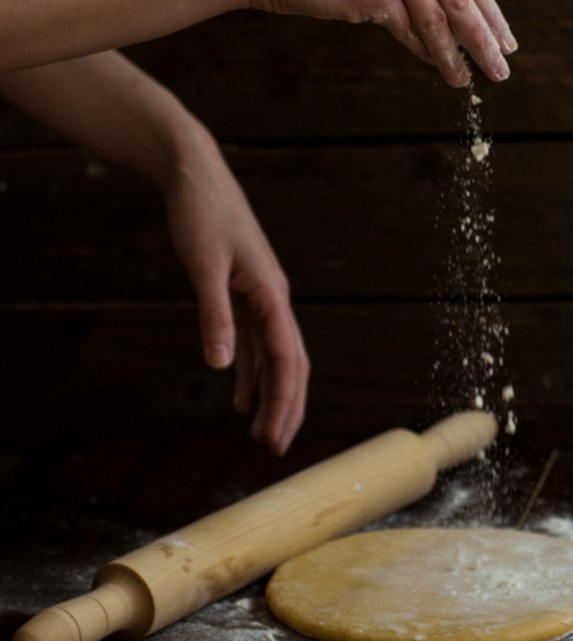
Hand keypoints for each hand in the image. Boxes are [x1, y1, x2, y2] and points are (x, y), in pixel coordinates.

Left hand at [164, 141, 308, 455]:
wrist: (195, 175)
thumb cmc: (201, 214)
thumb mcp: (202, 265)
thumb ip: (214, 316)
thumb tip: (219, 366)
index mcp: (272, 295)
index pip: (287, 359)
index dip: (284, 402)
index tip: (274, 438)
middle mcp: (274, 300)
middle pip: (291, 364)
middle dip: (286, 407)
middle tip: (274, 448)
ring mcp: (261, 299)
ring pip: (275, 358)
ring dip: (270, 396)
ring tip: (261, 434)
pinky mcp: (243, 295)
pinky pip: (255, 345)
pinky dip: (250, 374)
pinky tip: (239, 398)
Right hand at [251, 0, 516, 86]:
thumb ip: (411, 6)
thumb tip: (447, 40)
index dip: (489, 11)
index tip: (505, 38)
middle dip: (489, 32)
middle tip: (505, 61)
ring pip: (444, 15)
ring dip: (467, 50)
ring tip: (482, 77)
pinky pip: (413, 29)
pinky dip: (432, 51)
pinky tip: (448, 71)